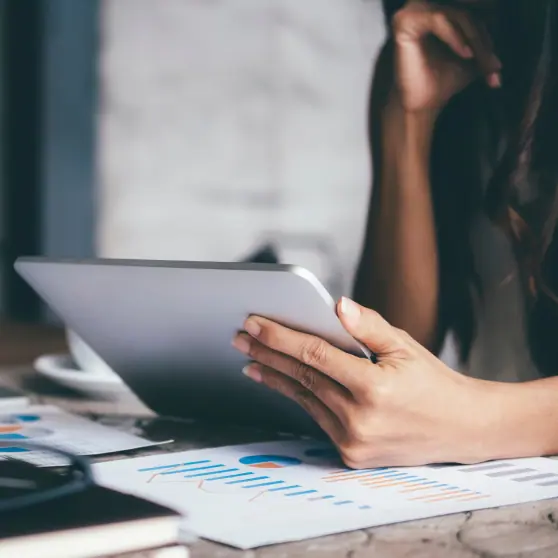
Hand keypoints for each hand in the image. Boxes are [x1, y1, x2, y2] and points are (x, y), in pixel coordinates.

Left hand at [232, 298, 500, 467]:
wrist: (460, 428)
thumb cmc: (432, 381)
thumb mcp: (405, 346)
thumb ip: (368, 326)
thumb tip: (337, 305)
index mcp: (375, 386)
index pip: (314, 354)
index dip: (280, 337)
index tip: (254, 323)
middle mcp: (361, 418)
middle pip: (302, 376)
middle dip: (267, 354)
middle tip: (240, 337)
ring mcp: (354, 441)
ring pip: (304, 398)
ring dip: (274, 377)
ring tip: (250, 360)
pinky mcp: (351, 454)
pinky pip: (316, 417)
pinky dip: (296, 396)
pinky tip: (279, 382)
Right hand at [392, 0, 501, 113]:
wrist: (423, 104)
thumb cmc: (444, 79)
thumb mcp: (475, 55)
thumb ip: (489, 37)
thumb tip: (512, 24)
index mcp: (441, 7)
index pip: (476, 10)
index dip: (489, 34)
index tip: (496, 64)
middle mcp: (426, 4)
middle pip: (469, 10)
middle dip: (484, 38)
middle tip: (493, 65)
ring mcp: (414, 9)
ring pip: (458, 14)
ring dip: (475, 38)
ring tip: (481, 61)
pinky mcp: (405, 20)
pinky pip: (439, 19)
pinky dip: (455, 36)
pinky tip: (465, 54)